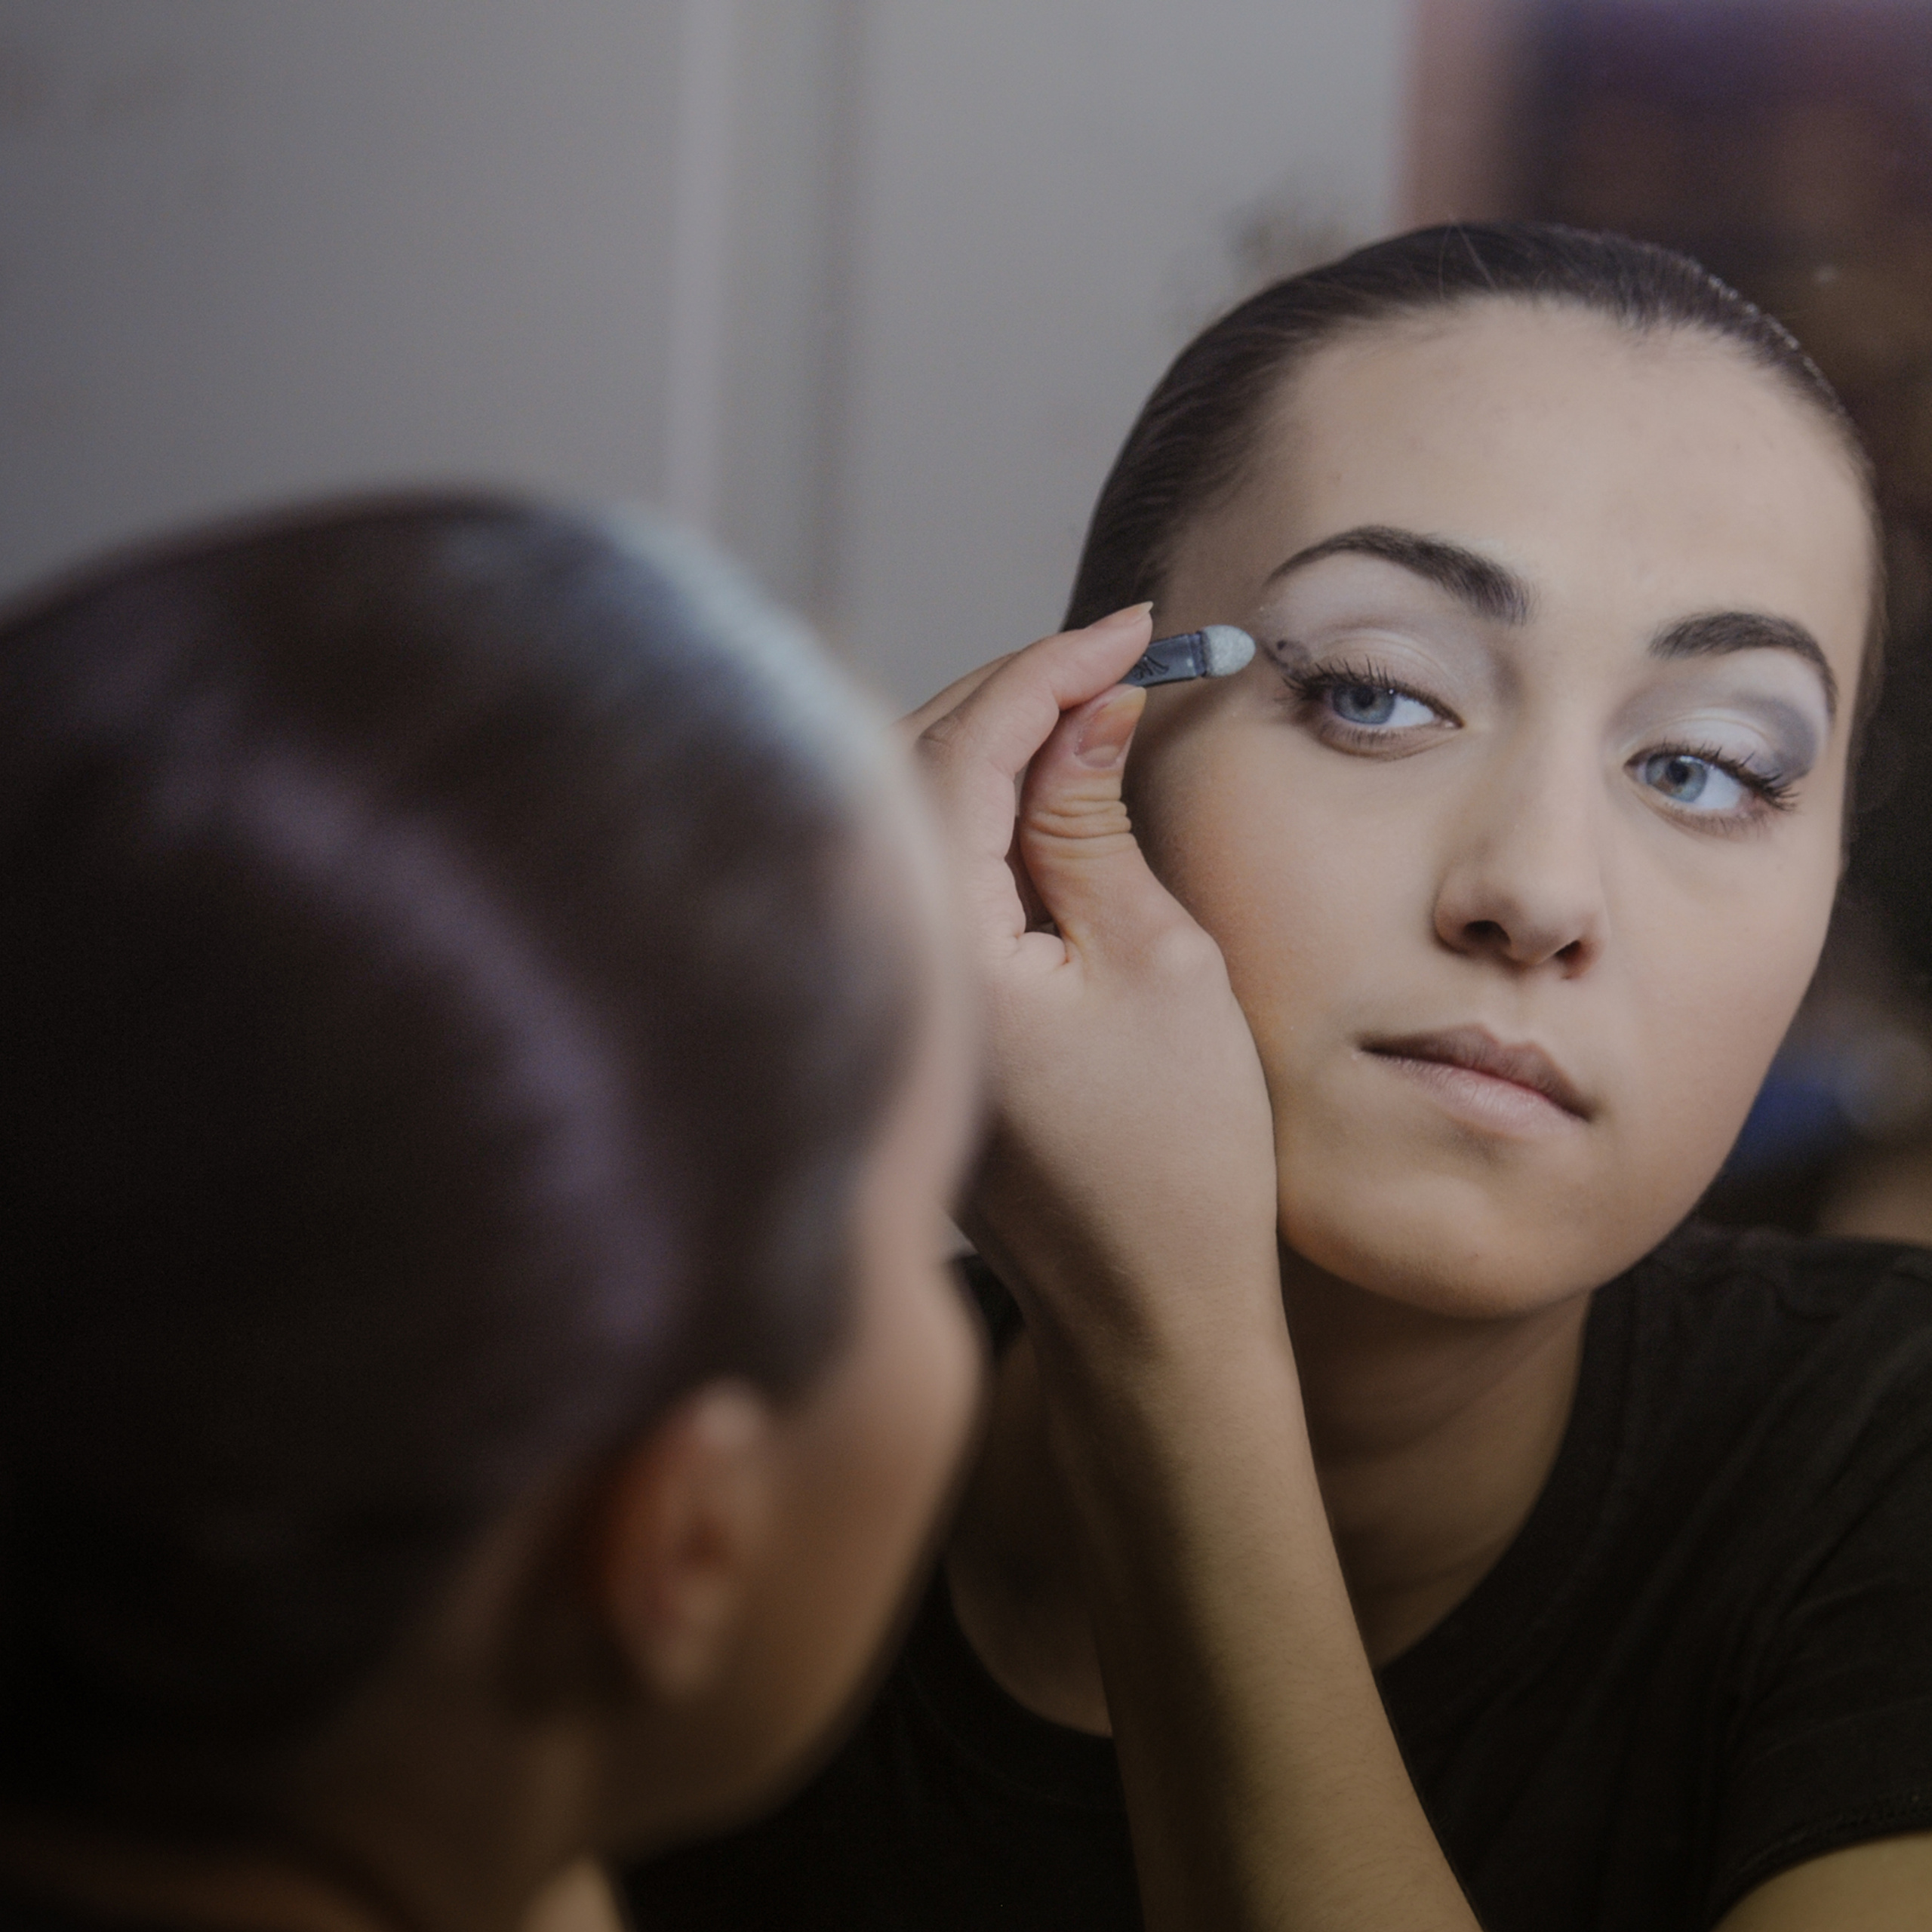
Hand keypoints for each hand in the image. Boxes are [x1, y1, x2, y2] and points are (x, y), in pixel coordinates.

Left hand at [908, 606, 1282, 1372]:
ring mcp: (886, 1001)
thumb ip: (1093, 821)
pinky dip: (966, 825)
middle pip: (907, 772)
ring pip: (901, 822)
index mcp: (945, 954)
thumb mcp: (1161, 961)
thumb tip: (1082, 707)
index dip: (1045, 669)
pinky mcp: (906, 1022)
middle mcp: (887, 970)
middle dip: (1006, 696)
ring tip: (1082, 715)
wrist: (1146, 1312)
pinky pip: (914, 883)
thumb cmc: (1176, 1156)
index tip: (1132, 627)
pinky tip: (1031, 804)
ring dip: (981, 752)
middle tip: (1113, 661)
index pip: (960, 753)